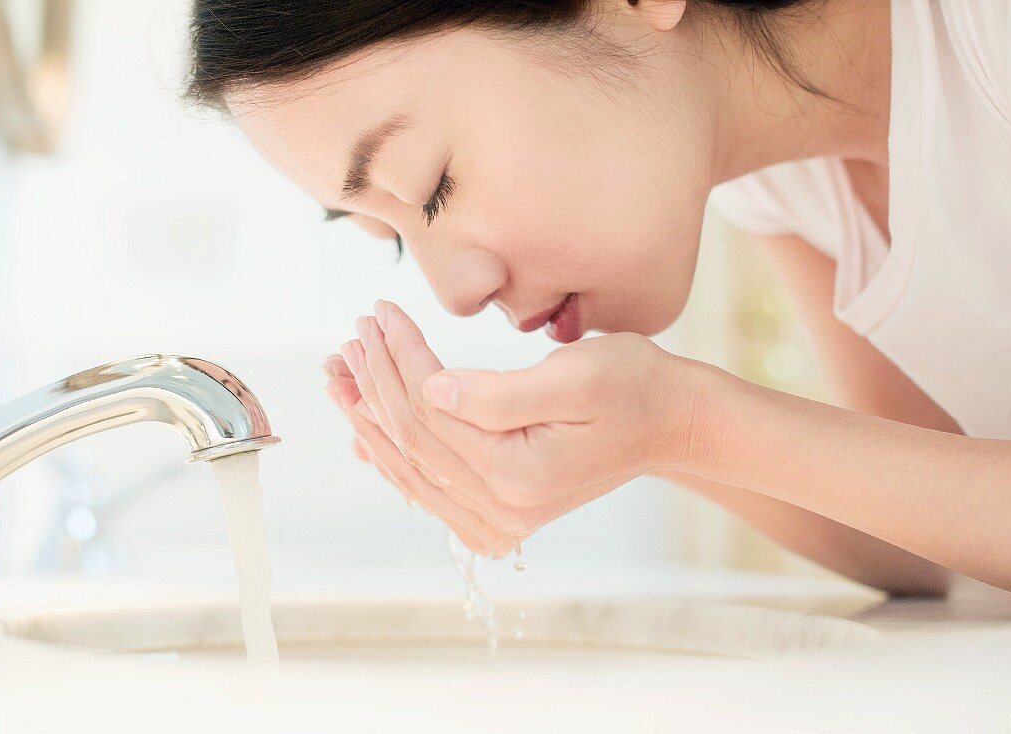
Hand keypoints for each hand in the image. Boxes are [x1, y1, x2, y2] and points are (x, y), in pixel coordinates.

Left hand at [327, 299, 685, 545]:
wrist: (669, 422)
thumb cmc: (632, 386)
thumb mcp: (573, 376)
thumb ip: (496, 392)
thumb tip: (429, 391)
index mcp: (519, 476)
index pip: (433, 412)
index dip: (399, 358)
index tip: (380, 313)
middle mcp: (503, 511)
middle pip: (415, 442)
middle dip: (375, 384)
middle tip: (349, 337)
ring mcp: (500, 520)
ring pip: (414, 466)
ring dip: (372, 418)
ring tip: (340, 375)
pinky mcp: (500, 513)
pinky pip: (432, 487)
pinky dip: (394, 456)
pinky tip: (362, 435)